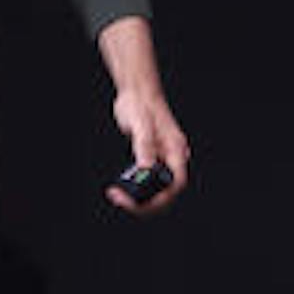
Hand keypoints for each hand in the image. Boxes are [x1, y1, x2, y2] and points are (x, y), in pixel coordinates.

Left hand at [109, 77, 191, 214]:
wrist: (136, 91)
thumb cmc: (141, 103)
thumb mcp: (141, 124)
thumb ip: (145, 146)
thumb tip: (145, 169)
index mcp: (175, 149)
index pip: (176, 183)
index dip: (161, 197)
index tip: (140, 202)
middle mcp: (171, 156)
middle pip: (166, 190)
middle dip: (145, 200)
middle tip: (122, 200)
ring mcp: (162, 158)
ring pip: (156, 187)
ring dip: (138, 195)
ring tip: (118, 194)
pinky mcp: (151, 157)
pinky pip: (147, 179)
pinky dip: (135, 186)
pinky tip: (121, 185)